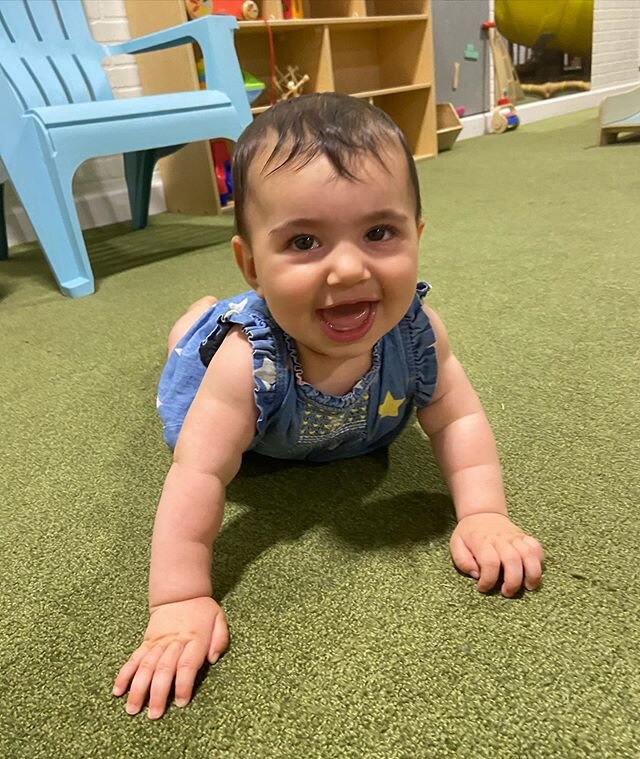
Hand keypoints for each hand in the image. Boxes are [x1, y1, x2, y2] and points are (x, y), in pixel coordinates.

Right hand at [112, 596, 227, 718]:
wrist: (180, 592)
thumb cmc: (202, 610)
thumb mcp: (219, 618)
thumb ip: (220, 638)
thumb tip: (213, 658)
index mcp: (194, 639)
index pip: (187, 665)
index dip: (184, 685)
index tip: (181, 702)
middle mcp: (174, 642)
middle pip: (164, 669)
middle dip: (158, 694)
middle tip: (154, 715)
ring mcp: (157, 642)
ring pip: (146, 666)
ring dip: (138, 688)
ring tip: (132, 709)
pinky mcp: (146, 642)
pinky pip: (133, 658)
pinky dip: (125, 674)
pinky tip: (118, 690)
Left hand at [449, 513, 543, 596]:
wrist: (482, 513)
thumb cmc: (468, 533)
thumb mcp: (456, 544)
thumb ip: (462, 561)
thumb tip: (476, 574)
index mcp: (482, 541)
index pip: (489, 562)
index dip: (488, 580)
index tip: (483, 588)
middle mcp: (500, 539)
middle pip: (512, 561)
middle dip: (512, 582)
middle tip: (506, 593)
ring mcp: (515, 537)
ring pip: (529, 555)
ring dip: (532, 574)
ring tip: (528, 587)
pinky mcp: (525, 537)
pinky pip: (537, 548)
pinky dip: (539, 562)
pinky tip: (533, 572)